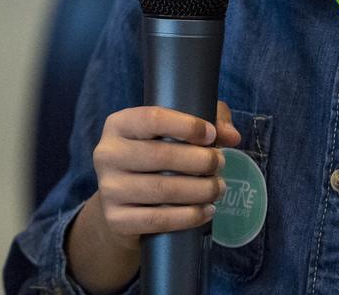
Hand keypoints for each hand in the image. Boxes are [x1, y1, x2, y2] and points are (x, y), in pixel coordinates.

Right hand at [93, 100, 240, 241]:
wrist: (125, 200)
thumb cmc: (155, 155)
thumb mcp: (176, 131)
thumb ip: (209, 122)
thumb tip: (232, 136)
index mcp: (118, 124)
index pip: (152, 118)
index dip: (187, 126)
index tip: (211, 135)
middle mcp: (106, 154)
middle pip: (160, 156)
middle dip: (200, 160)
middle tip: (221, 164)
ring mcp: (108, 188)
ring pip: (161, 189)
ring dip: (199, 190)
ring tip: (219, 187)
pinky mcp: (115, 219)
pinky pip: (157, 220)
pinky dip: (188, 216)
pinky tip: (207, 210)